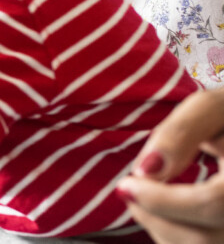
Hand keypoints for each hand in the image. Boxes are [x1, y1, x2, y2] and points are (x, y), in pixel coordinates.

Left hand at [116, 89, 223, 243]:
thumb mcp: (213, 109)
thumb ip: (182, 132)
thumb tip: (147, 169)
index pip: (212, 204)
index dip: (162, 201)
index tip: (126, 185)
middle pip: (204, 238)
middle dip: (155, 216)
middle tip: (130, 190)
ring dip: (162, 227)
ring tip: (149, 196)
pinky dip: (174, 236)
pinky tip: (168, 211)